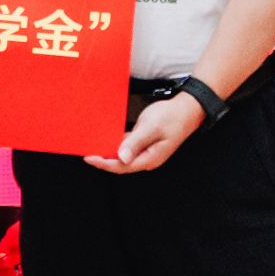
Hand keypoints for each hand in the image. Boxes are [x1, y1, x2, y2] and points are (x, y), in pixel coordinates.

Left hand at [84, 94, 204, 173]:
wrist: (188, 109)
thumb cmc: (172, 117)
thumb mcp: (152, 128)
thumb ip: (136, 143)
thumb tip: (121, 157)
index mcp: (150, 158)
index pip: (122, 166)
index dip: (104, 163)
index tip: (89, 157)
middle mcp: (147, 158)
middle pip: (121, 164)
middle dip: (104, 160)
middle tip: (86, 152)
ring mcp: (147, 151)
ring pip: (124, 155)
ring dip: (110, 151)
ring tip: (93, 146)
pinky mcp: (146, 143)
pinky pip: (129, 146)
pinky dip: (118, 143)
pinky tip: (108, 138)